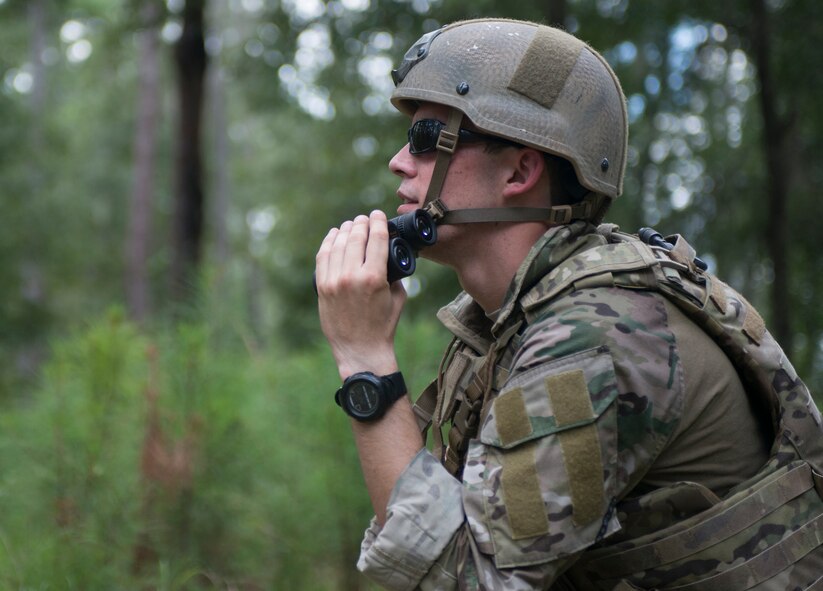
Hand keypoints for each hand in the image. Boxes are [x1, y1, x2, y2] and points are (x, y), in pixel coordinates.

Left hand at [315, 210, 406, 379]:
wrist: (360, 350)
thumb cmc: (383, 326)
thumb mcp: (398, 297)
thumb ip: (396, 273)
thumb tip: (390, 254)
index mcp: (375, 278)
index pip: (376, 238)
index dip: (378, 222)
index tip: (378, 214)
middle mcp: (352, 276)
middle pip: (356, 237)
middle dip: (361, 223)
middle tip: (365, 218)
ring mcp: (334, 281)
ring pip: (338, 244)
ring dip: (345, 230)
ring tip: (351, 225)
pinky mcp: (322, 287)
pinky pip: (323, 256)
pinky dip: (329, 242)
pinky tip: (334, 235)